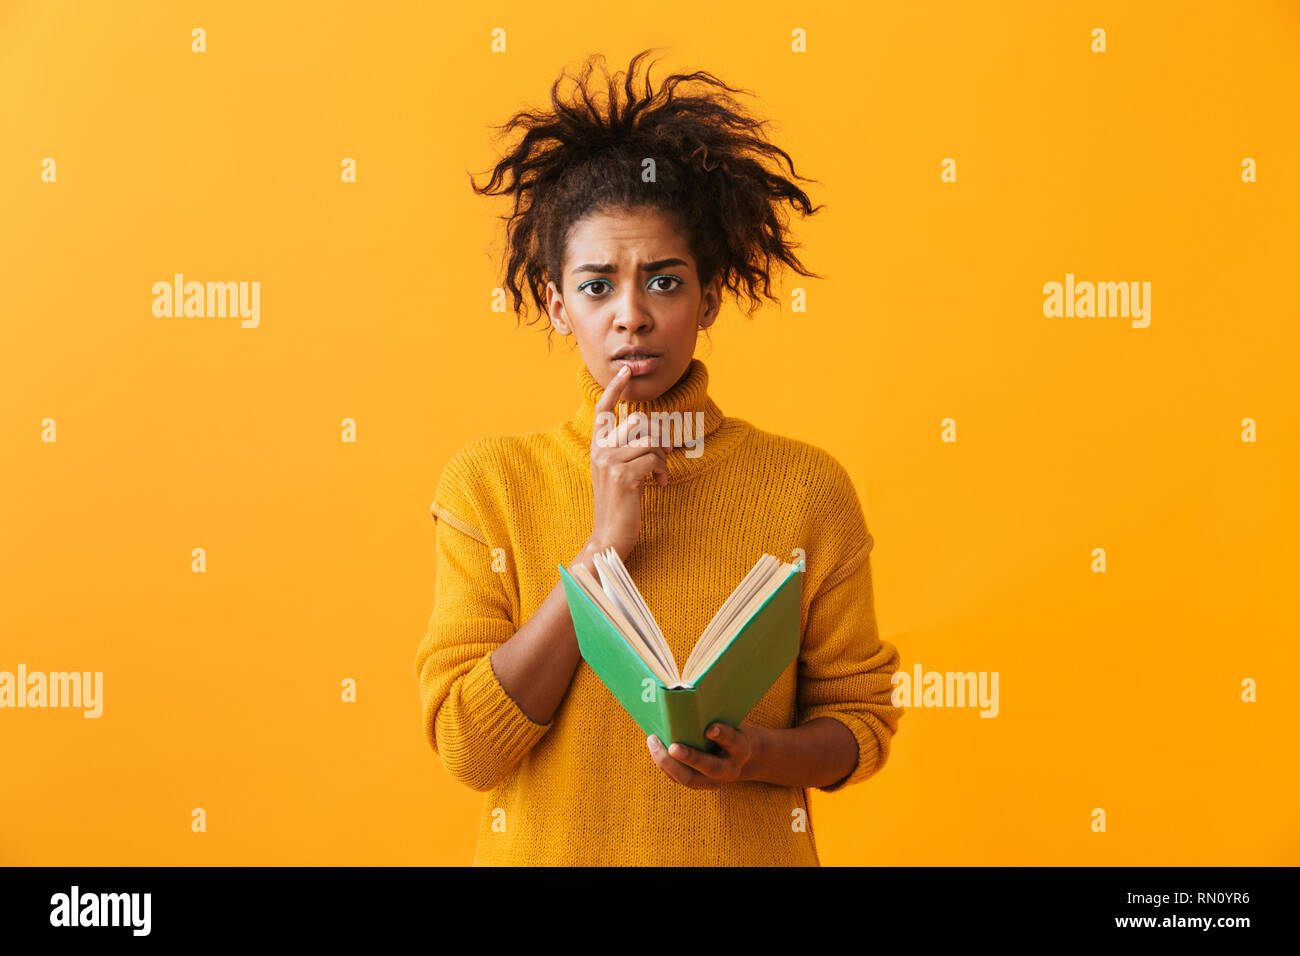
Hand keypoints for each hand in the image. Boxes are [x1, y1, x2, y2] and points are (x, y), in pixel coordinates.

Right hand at [585, 364, 668, 562]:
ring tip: (661, 474)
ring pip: (650, 439)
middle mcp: (600, 450)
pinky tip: (661, 485)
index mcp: (597, 447)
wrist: (609, 536)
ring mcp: (610, 461)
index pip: (603, 409)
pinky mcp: (624, 475)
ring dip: (663, 456)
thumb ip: (631, 452)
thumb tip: (660, 437)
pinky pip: (654, 458)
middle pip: (639, 421)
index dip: (614, 388)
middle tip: (666, 454)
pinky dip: (663, 471)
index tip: (625, 370)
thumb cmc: (620, 506)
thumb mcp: (622, 473)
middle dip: (660, 435)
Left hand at [646, 721, 761, 789]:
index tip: (710, 728)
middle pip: (711, 767)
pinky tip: (655, 749)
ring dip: (668, 762)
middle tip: (673, 747)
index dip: (722, 735)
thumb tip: (688, 695)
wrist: (737, 757)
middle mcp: (729, 768)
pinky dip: (664, 765)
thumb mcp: (731, 721)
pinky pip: (678, 779)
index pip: (733, 742)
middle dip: (691, 757)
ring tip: (654, 742)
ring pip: (689, 778)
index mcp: (741, 748)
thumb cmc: (729, 729)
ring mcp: (713, 781)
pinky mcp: (698, 785)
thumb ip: (716, 715)